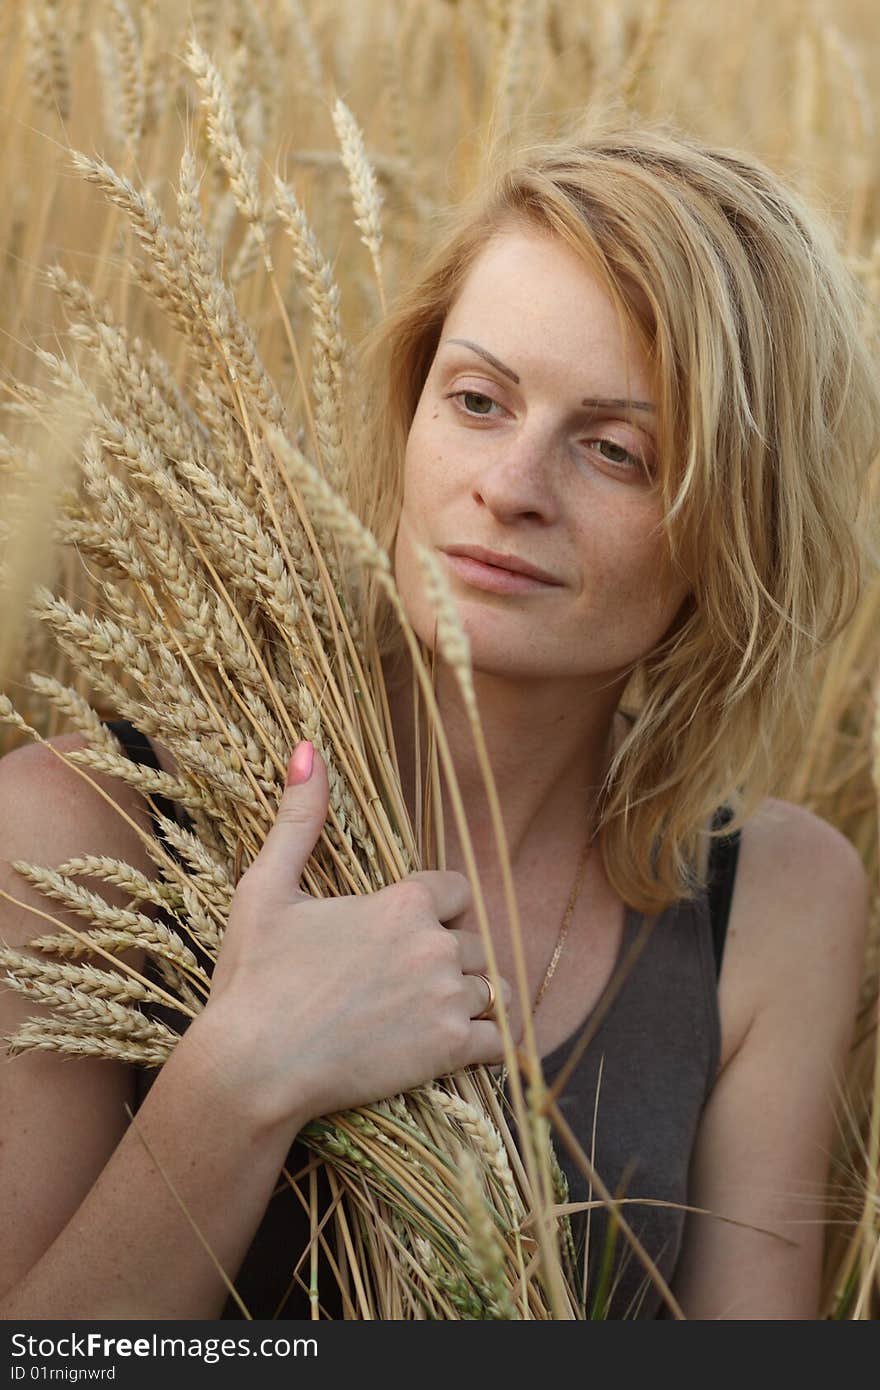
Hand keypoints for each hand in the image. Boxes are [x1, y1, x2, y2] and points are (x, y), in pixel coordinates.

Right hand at [196, 742, 513, 1130]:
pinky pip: (498, 1042)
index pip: (455, 890)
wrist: (252, 1068)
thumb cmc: (254, 978)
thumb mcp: (266, 888)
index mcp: (401, 903)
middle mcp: (435, 945)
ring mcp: (447, 999)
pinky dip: (482, 1045)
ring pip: (488, 989)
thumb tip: (308, 748)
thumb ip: (298, 819)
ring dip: (464, 999)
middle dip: (446, 956)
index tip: (400, 931)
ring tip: (421, 1014)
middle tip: (401, 980)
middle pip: (472, 941)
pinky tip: (451, 1048)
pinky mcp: (450, 1050)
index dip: (433, 909)